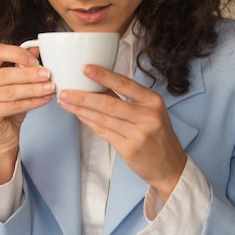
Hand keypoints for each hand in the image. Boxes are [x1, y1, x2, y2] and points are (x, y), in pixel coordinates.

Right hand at [0, 43, 53, 184]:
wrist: (1, 136)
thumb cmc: (8, 108)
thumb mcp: (17, 84)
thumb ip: (23, 65)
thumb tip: (36, 47)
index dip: (18, 54)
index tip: (36, 60)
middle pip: (3, 74)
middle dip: (29, 74)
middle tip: (48, 74)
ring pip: (9, 91)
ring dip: (33, 89)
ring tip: (50, 88)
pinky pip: (11, 106)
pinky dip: (31, 102)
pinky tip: (44, 100)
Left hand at [57, 64, 186, 201]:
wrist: (169, 166)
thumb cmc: (157, 134)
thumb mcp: (149, 110)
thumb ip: (125, 98)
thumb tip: (96, 82)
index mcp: (153, 101)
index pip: (125, 84)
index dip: (104, 76)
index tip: (86, 68)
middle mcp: (148, 116)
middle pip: (110, 103)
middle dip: (83, 96)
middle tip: (64, 90)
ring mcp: (139, 134)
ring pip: (103, 119)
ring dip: (80, 109)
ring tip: (65, 101)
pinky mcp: (129, 149)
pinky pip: (103, 132)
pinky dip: (88, 122)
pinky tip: (77, 114)